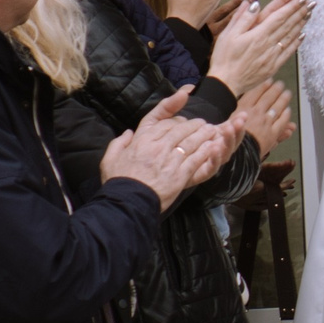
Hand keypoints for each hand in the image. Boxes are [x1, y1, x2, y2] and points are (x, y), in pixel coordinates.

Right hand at [101, 89, 238, 206]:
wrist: (128, 202)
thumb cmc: (118, 181)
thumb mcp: (110, 158)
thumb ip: (118, 142)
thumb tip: (128, 133)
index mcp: (142, 140)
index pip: (164, 123)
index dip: (177, 120)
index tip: (184, 121)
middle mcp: (158, 146)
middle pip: (181, 130)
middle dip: (194, 125)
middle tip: (203, 123)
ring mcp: (170, 160)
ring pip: (191, 142)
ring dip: (204, 135)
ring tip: (212, 131)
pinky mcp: (180, 174)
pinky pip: (196, 159)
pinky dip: (206, 152)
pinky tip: (213, 147)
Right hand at [207, 0, 307, 91]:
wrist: (227, 83)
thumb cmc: (225, 58)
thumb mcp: (228, 34)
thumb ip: (242, 18)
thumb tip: (254, 3)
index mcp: (258, 34)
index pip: (279, 16)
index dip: (292, 5)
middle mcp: (268, 44)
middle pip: (288, 24)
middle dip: (300, 11)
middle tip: (311, 1)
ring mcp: (273, 56)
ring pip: (291, 36)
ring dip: (301, 24)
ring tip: (309, 13)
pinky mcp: (274, 66)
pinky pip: (289, 52)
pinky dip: (297, 42)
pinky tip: (302, 35)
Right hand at [236, 80, 293, 152]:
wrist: (237, 154)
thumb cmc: (230, 139)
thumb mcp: (231, 123)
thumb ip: (244, 113)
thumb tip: (252, 104)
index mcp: (243, 108)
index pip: (256, 92)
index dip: (263, 85)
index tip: (269, 80)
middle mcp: (256, 112)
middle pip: (268, 97)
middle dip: (276, 88)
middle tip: (280, 84)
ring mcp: (265, 122)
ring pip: (277, 106)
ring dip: (283, 98)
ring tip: (287, 93)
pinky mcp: (273, 132)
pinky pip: (282, 120)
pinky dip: (286, 114)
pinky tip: (288, 110)